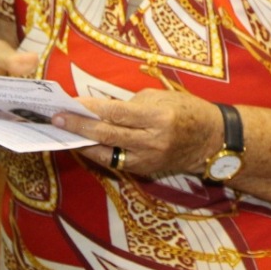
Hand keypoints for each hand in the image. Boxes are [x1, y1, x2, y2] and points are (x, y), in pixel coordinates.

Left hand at [54, 88, 224, 179]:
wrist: (214, 141)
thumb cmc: (188, 111)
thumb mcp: (162, 98)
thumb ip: (131, 104)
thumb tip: (99, 108)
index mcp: (159, 118)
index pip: (116, 113)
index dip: (90, 109)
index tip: (68, 103)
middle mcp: (153, 141)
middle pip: (107, 134)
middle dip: (79, 127)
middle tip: (56, 119)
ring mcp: (148, 159)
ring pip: (106, 153)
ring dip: (82, 143)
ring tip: (62, 133)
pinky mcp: (145, 171)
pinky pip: (114, 162)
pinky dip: (97, 153)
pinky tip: (83, 144)